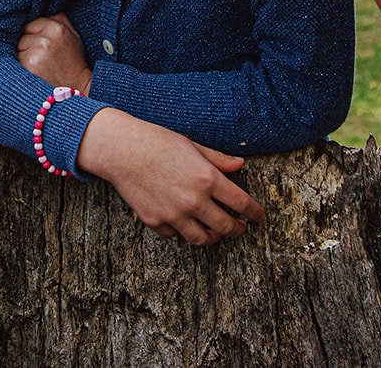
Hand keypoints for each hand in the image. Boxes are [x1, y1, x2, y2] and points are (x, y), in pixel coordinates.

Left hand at [17, 13, 92, 93]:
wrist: (76, 88)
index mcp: (56, 28)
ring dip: (22, 53)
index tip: (40, 43)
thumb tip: (43, 6)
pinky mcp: (27, 65)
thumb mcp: (73, 36)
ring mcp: (35, 53)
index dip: (34, 33)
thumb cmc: (73, 61)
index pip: (31, 22)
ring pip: (17, 46)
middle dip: (27, 43)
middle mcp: (45, 39)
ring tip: (37, 63)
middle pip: (22, 34)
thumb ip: (59, 18)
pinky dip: (19, 64)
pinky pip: (14, 58)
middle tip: (39, 55)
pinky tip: (32, 70)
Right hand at [76, 108, 265, 245]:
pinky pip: (176, 235)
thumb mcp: (192, 145)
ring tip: (215, 232)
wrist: (122, 150)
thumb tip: (240, 164)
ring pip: (203, 238)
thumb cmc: (157, 142)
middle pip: (226, 226)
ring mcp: (174, 214)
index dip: (255, 212)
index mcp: (207, 179)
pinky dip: (183, 231)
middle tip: (241, 228)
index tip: (259, 216)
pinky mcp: (156, 221)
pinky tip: (185, 222)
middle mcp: (194, 200)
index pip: (242, 203)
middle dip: (238, 229)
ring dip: (213, 237)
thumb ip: (218, 159)